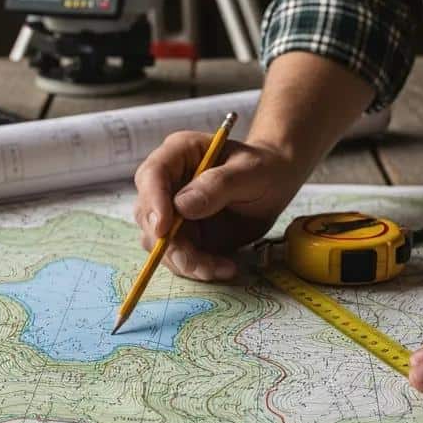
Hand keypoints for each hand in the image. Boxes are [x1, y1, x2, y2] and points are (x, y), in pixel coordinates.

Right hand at [133, 132, 302, 280]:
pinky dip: (199, 268)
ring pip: (160, 243)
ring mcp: (172, 211)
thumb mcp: (250, 172)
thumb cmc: (264, 169)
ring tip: (222, 267)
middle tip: (199, 263)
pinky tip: (225, 267)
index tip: (164, 229)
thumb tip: (181, 207)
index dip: (153, 202)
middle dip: (170, 244)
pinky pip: (179, 257)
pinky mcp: (183, 235)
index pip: (152, 175)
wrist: (274, 186)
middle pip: (148, 215)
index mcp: (179, 154)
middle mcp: (168, 183)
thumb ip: (218, 185)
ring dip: (186, 261)